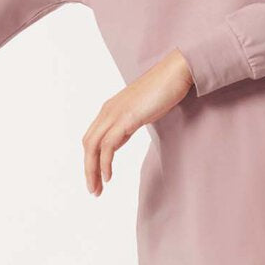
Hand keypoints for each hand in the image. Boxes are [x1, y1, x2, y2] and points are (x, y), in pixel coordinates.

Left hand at [81, 48, 193, 196]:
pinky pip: (108, 146)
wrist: (176, 73)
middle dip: (88, 169)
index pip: (92, 137)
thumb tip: (122, 136)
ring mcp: (115, 113)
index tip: (96, 179)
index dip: (90, 160)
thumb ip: (128, 122)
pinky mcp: (126, 118)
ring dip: (93, 171)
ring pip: (93, 146)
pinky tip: (108, 177)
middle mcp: (108, 110)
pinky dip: (104, 163)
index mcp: (110, 109)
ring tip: (98, 189)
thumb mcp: (141, 110)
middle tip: (93, 191)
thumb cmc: (163, 90)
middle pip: (88, 144)